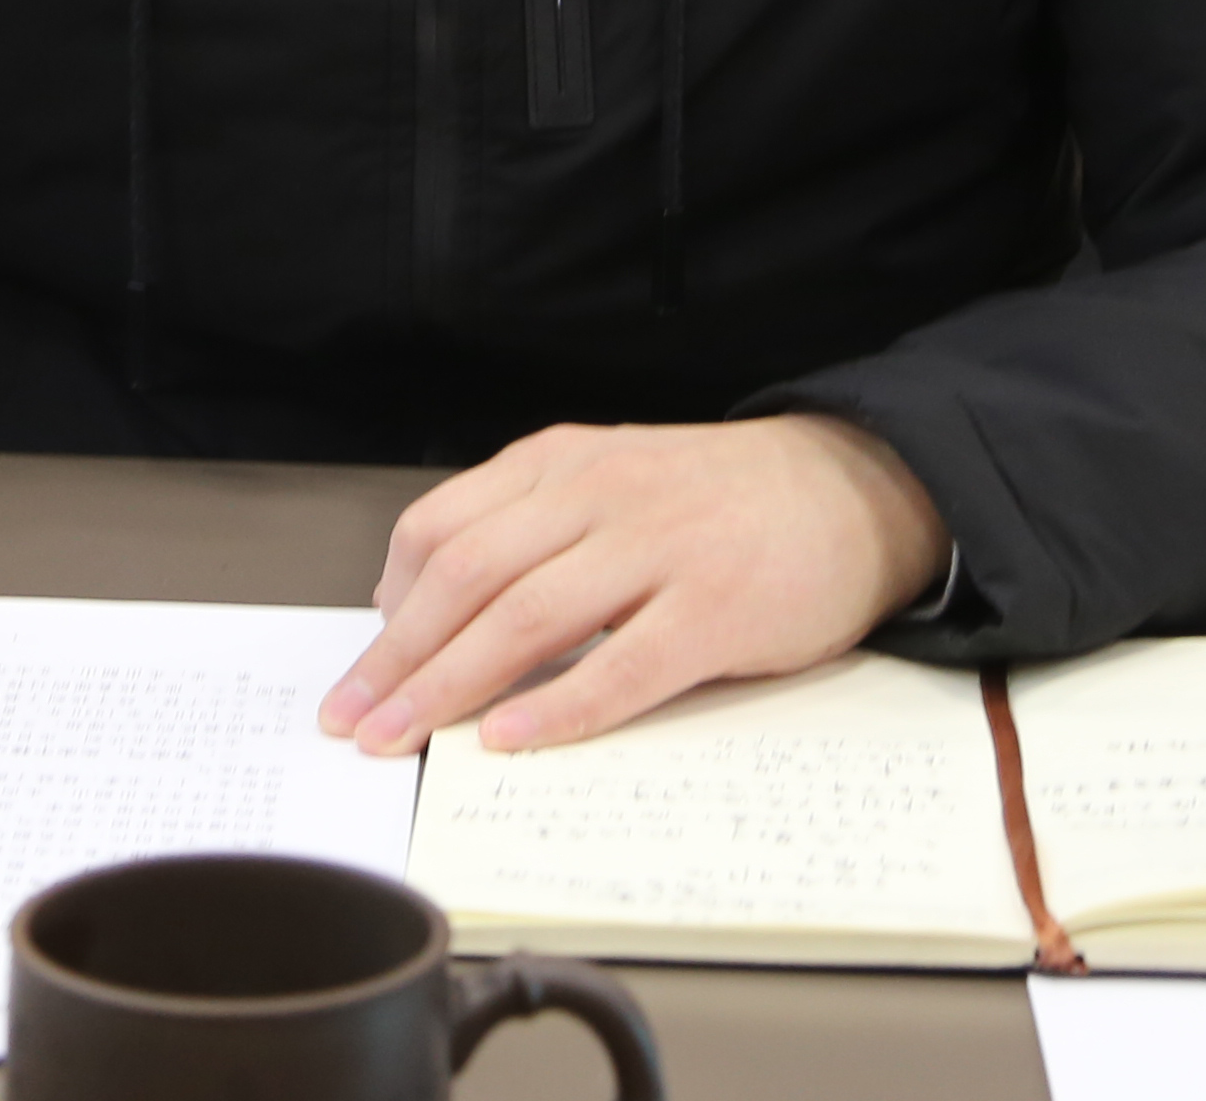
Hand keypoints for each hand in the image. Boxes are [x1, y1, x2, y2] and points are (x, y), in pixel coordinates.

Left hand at [317, 415, 949, 758]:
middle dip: (398, 659)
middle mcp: (598, 496)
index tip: (364, 666)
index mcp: (562, 464)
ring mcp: (658, 549)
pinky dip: (560, 705)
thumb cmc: (721, 502)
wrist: (853, 488)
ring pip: (526, 618)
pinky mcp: (715, 607)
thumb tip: (436, 614)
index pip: (441, 529)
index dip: (390, 606)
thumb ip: (532, 529)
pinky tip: (513, 737)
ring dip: (451, 688)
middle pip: (467, 578)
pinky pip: (621, 664)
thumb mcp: (612, 482)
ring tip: (403, 740)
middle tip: (352, 722)